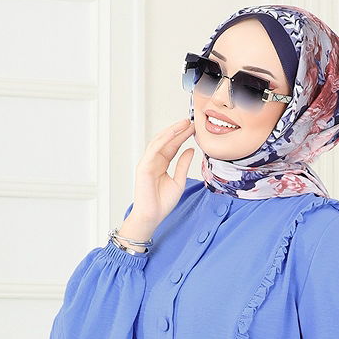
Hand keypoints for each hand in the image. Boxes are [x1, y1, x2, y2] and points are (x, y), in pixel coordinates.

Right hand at [126, 118, 195, 235]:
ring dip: (171, 131)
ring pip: (159, 141)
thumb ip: (183, 165)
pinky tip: (173, 133)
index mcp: (161, 164)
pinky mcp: (144, 166)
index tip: (194, 129)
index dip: (182, 137)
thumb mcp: (178, 181)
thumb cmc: (162, 203)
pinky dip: (163, 140)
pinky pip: (154, 149)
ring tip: (184, 124)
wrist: (152, 216)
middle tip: (190, 122)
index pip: (172, 146)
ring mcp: (147, 162)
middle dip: (178, 130)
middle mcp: (153, 161)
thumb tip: (191, 150)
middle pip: (166, 141)